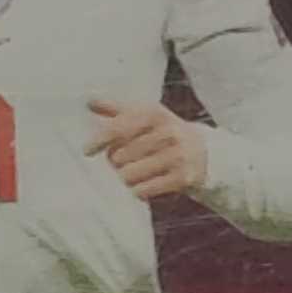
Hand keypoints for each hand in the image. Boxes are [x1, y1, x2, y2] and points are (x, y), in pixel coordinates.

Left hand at [88, 99, 211, 203]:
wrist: (203, 153)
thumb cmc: (163, 132)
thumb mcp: (145, 115)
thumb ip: (116, 109)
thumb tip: (90, 102)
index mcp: (154, 113)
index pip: (118, 128)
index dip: (99, 140)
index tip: (88, 151)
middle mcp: (167, 132)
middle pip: (119, 156)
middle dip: (115, 161)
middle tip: (122, 161)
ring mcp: (177, 156)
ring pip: (129, 175)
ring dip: (125, 177)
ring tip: (132, 173)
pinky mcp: (183, 178)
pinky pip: (144, 190)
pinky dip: (138, 190)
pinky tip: (142, 185)